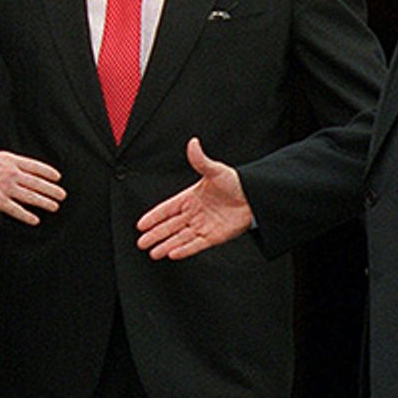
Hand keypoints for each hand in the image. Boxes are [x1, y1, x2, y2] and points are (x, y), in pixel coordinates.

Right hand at [0, 126, 64, 225]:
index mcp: (7, 160)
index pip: (33, 165)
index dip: (47, 171)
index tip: (56, 176)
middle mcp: (10, 174)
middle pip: (36, 182)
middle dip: (51, 189)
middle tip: (61, 194)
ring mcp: (6, 188)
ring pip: (30, 196)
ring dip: (44, 202)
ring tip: (54, 206)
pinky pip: (16, 210)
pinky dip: (27, 216)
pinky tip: (35, 220)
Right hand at [136, 137, 251, 259]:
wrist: (255, 197)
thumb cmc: (236, 182)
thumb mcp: (215, 170)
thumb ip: (201, 160)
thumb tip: (193, 143)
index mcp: (190, 198)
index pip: (167, 209)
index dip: (154, 217)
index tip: (141, 224)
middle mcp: (194, 213)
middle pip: (170, 226)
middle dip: (155, 235)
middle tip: (141, 243)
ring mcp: (203, 226)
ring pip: (180, 238)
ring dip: (167, 245)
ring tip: (154, 253)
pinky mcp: (213, 237)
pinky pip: (196, 244)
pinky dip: (184, 250)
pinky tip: (173, 254)